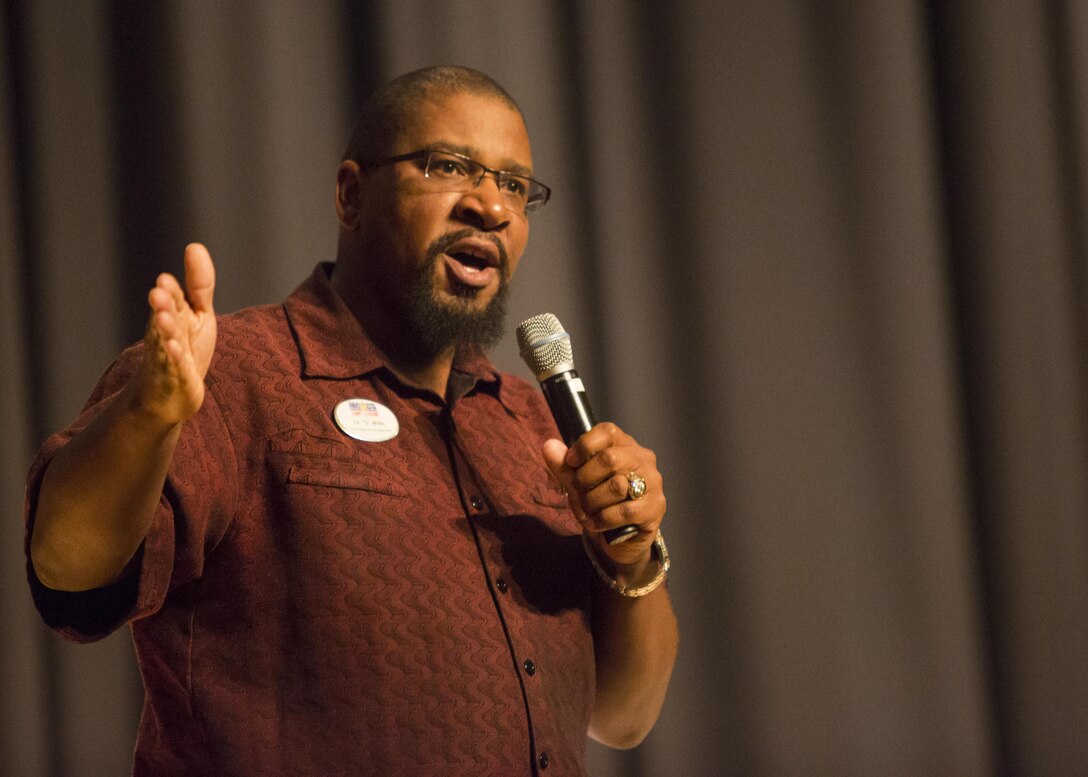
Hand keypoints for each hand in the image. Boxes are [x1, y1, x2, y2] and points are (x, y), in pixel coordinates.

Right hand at [129, 243, 216, 425]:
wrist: (172, 394)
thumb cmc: (186, 348)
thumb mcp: (197, 314)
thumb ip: (199, 284)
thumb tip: (194, 245)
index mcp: (173, 317)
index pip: (171, 301)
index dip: (169, 292)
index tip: (165, 280)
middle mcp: (166, 335)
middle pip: (163, 319)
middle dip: (161, 307)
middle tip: (158, 293)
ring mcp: (169, 359)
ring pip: (164, 343)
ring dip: (164, 331)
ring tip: (164, 318)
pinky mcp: (177, 380)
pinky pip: (175, 369)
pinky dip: (174, 360)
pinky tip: (175, 350)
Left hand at [543, 422, 665, 571]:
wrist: (621, 538)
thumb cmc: (600, 502)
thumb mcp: (578, 482)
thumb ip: (564, 465)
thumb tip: (549, 446)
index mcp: (625, 445)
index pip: (607, 431)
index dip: (584, 446)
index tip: (571, 463)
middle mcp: (643, 459)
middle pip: (609, 459)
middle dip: (584, 479)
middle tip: (578, 492)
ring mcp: (653, 483)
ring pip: (616, 486)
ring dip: (592, 502)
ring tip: (588, 511)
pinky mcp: (655, 507)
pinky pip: (623, 511)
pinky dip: (603, 520)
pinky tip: (597, 523)